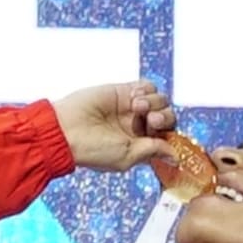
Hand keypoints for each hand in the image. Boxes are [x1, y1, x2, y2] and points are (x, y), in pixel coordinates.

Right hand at [52, 80, 177, 171]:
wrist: (67, 129)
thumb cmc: (92, 149)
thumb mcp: (128, 156)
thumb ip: (153, 150)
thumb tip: (174, 156)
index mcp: (141, 146)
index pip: (167, 137)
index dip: (171, 135)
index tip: (168, 135)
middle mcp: (138, 127)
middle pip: (168, 117)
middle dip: (165, 117)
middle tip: (152, 120)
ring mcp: (132, 108)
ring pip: (161, 100)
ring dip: (154, 102)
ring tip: (136, 107)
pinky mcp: (123, 91)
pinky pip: (148, 86)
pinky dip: (147, 89)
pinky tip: (134, 97)